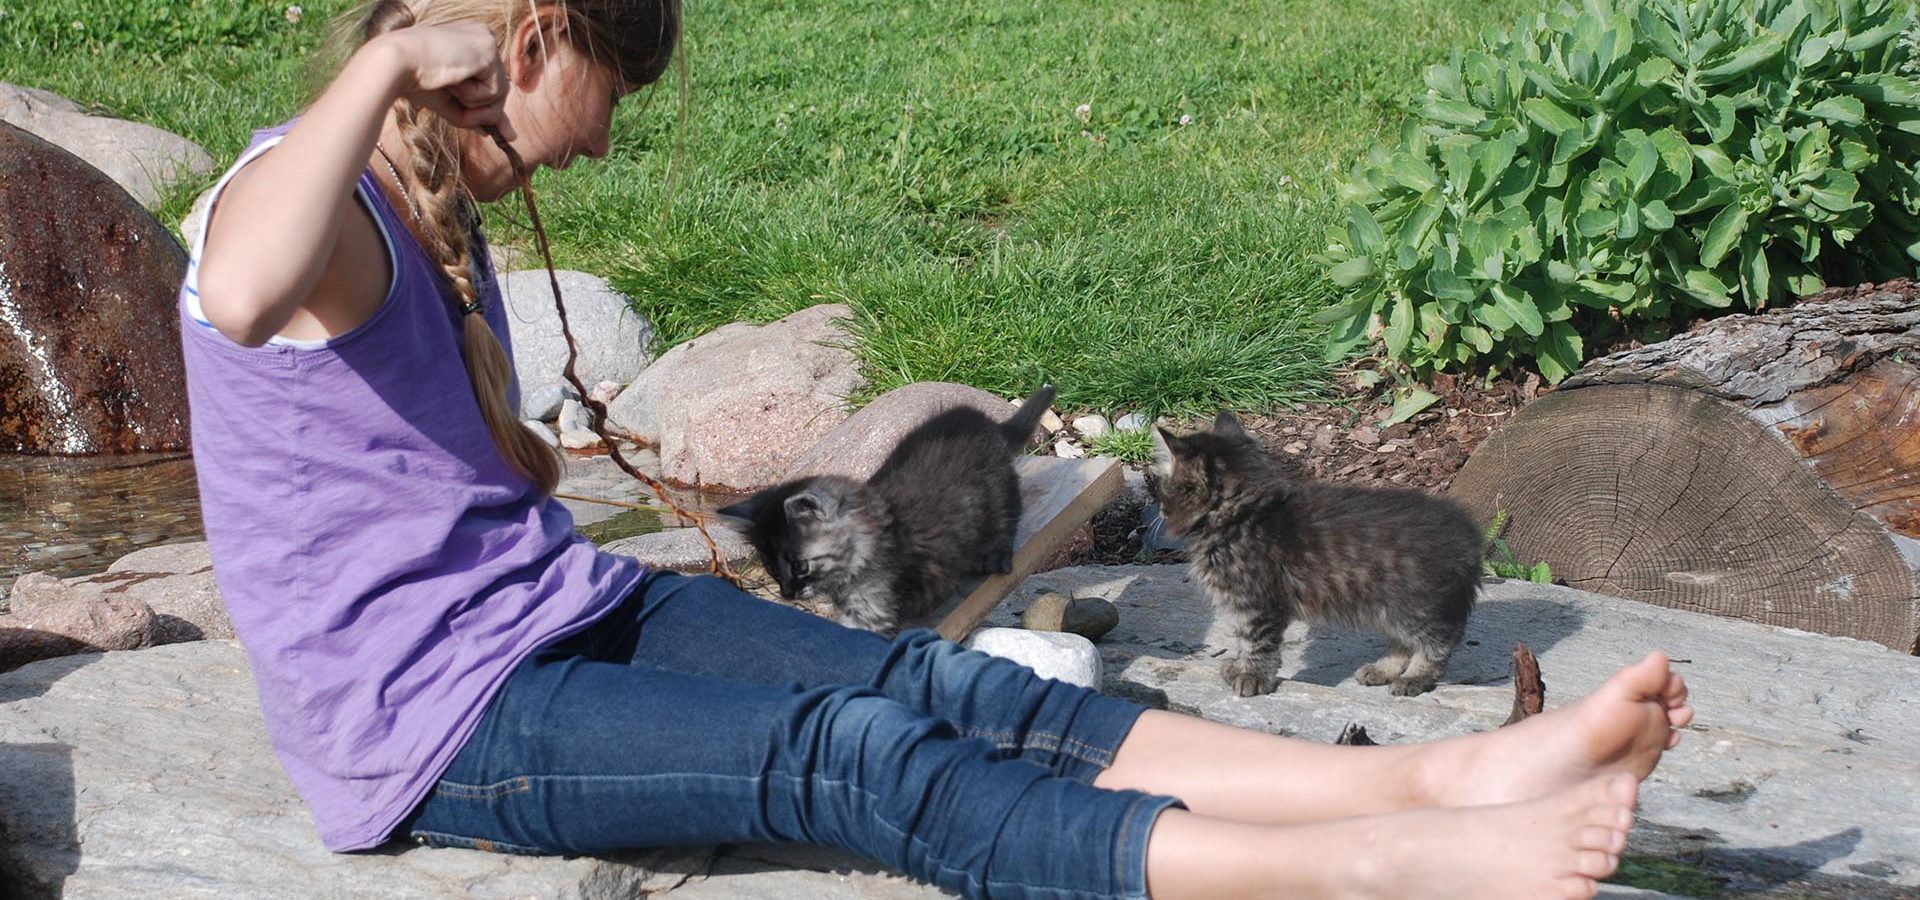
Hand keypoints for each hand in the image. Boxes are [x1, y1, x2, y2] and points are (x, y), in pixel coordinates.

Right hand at [373, 23, 516, 139]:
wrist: (393, 64)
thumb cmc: (413, 80)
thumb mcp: (451, 101)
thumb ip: (476, 114)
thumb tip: (503, 135)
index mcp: (470, 41)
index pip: (492, 80)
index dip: (490, 106)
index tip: (505, 134)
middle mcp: (482, 35)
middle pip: (500, 90)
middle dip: (483, 112)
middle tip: (458, 109)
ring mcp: (487, 40)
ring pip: (500, 94)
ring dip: (474, 105)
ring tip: (448, 87)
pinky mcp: (488, 49)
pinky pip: (495, 91)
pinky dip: (473, 97)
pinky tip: (452, 79)